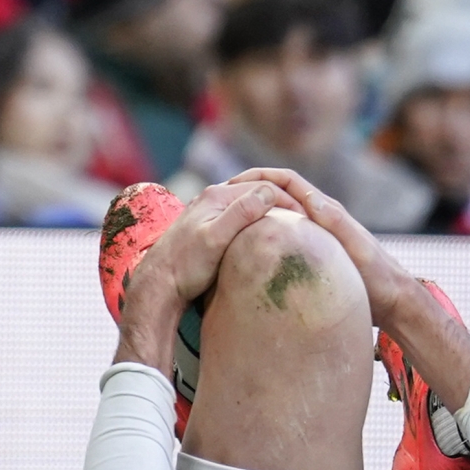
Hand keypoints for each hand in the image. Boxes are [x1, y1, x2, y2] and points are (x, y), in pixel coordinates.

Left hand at [114, 182, 292, 369]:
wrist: (158, 283)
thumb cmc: (185, 265)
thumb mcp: (215, 241)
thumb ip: (240, 215)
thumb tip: (269, 192)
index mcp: (217, 196)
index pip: (264, 186)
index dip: (290, 199)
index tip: (310, 219)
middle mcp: (213, 198)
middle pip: (258, 189)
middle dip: (285, 200)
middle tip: (309, 219)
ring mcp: (211, 211)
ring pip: (250, 202)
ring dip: (273, 208)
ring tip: (294, 225)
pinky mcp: (210, 226)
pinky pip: (242, 214)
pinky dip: (260, 219)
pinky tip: (269, 235)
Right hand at [225, 167, 423, 325]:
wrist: (395, 301)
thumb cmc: (378, 275)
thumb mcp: (356, 247)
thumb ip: (335, 222)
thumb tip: (308, 197)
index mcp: (325, 210)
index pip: (287, 180)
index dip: (260, 176)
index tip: (233, 182)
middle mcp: (319, 218)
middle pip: (279, 194)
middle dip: (251, 191)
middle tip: (222, 200)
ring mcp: (316, 236)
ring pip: (279, 216)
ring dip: (256, 213)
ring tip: (229, 224)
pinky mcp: (315, 255)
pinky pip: (284, 238)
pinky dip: (266, 236)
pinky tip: (250, 253)